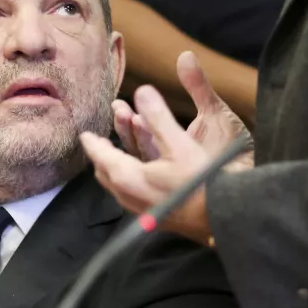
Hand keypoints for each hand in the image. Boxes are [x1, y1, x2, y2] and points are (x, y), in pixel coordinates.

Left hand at [80, 54, 251, 242]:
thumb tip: (141, 90)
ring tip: (119, 152)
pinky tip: (141, 172)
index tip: (85, 134)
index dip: (93, 143)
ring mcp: (141, 209)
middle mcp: (128, 196)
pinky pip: (131, 192)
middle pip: (106, 172)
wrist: (223, 218)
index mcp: (127, 178)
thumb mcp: (179, 144)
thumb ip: (158, 117)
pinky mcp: (155, 214)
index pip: (101, 156)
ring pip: (118, 184)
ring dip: (117, 164)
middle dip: (102, 154)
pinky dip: (129, 176)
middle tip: (99, 142)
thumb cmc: (202, 182)